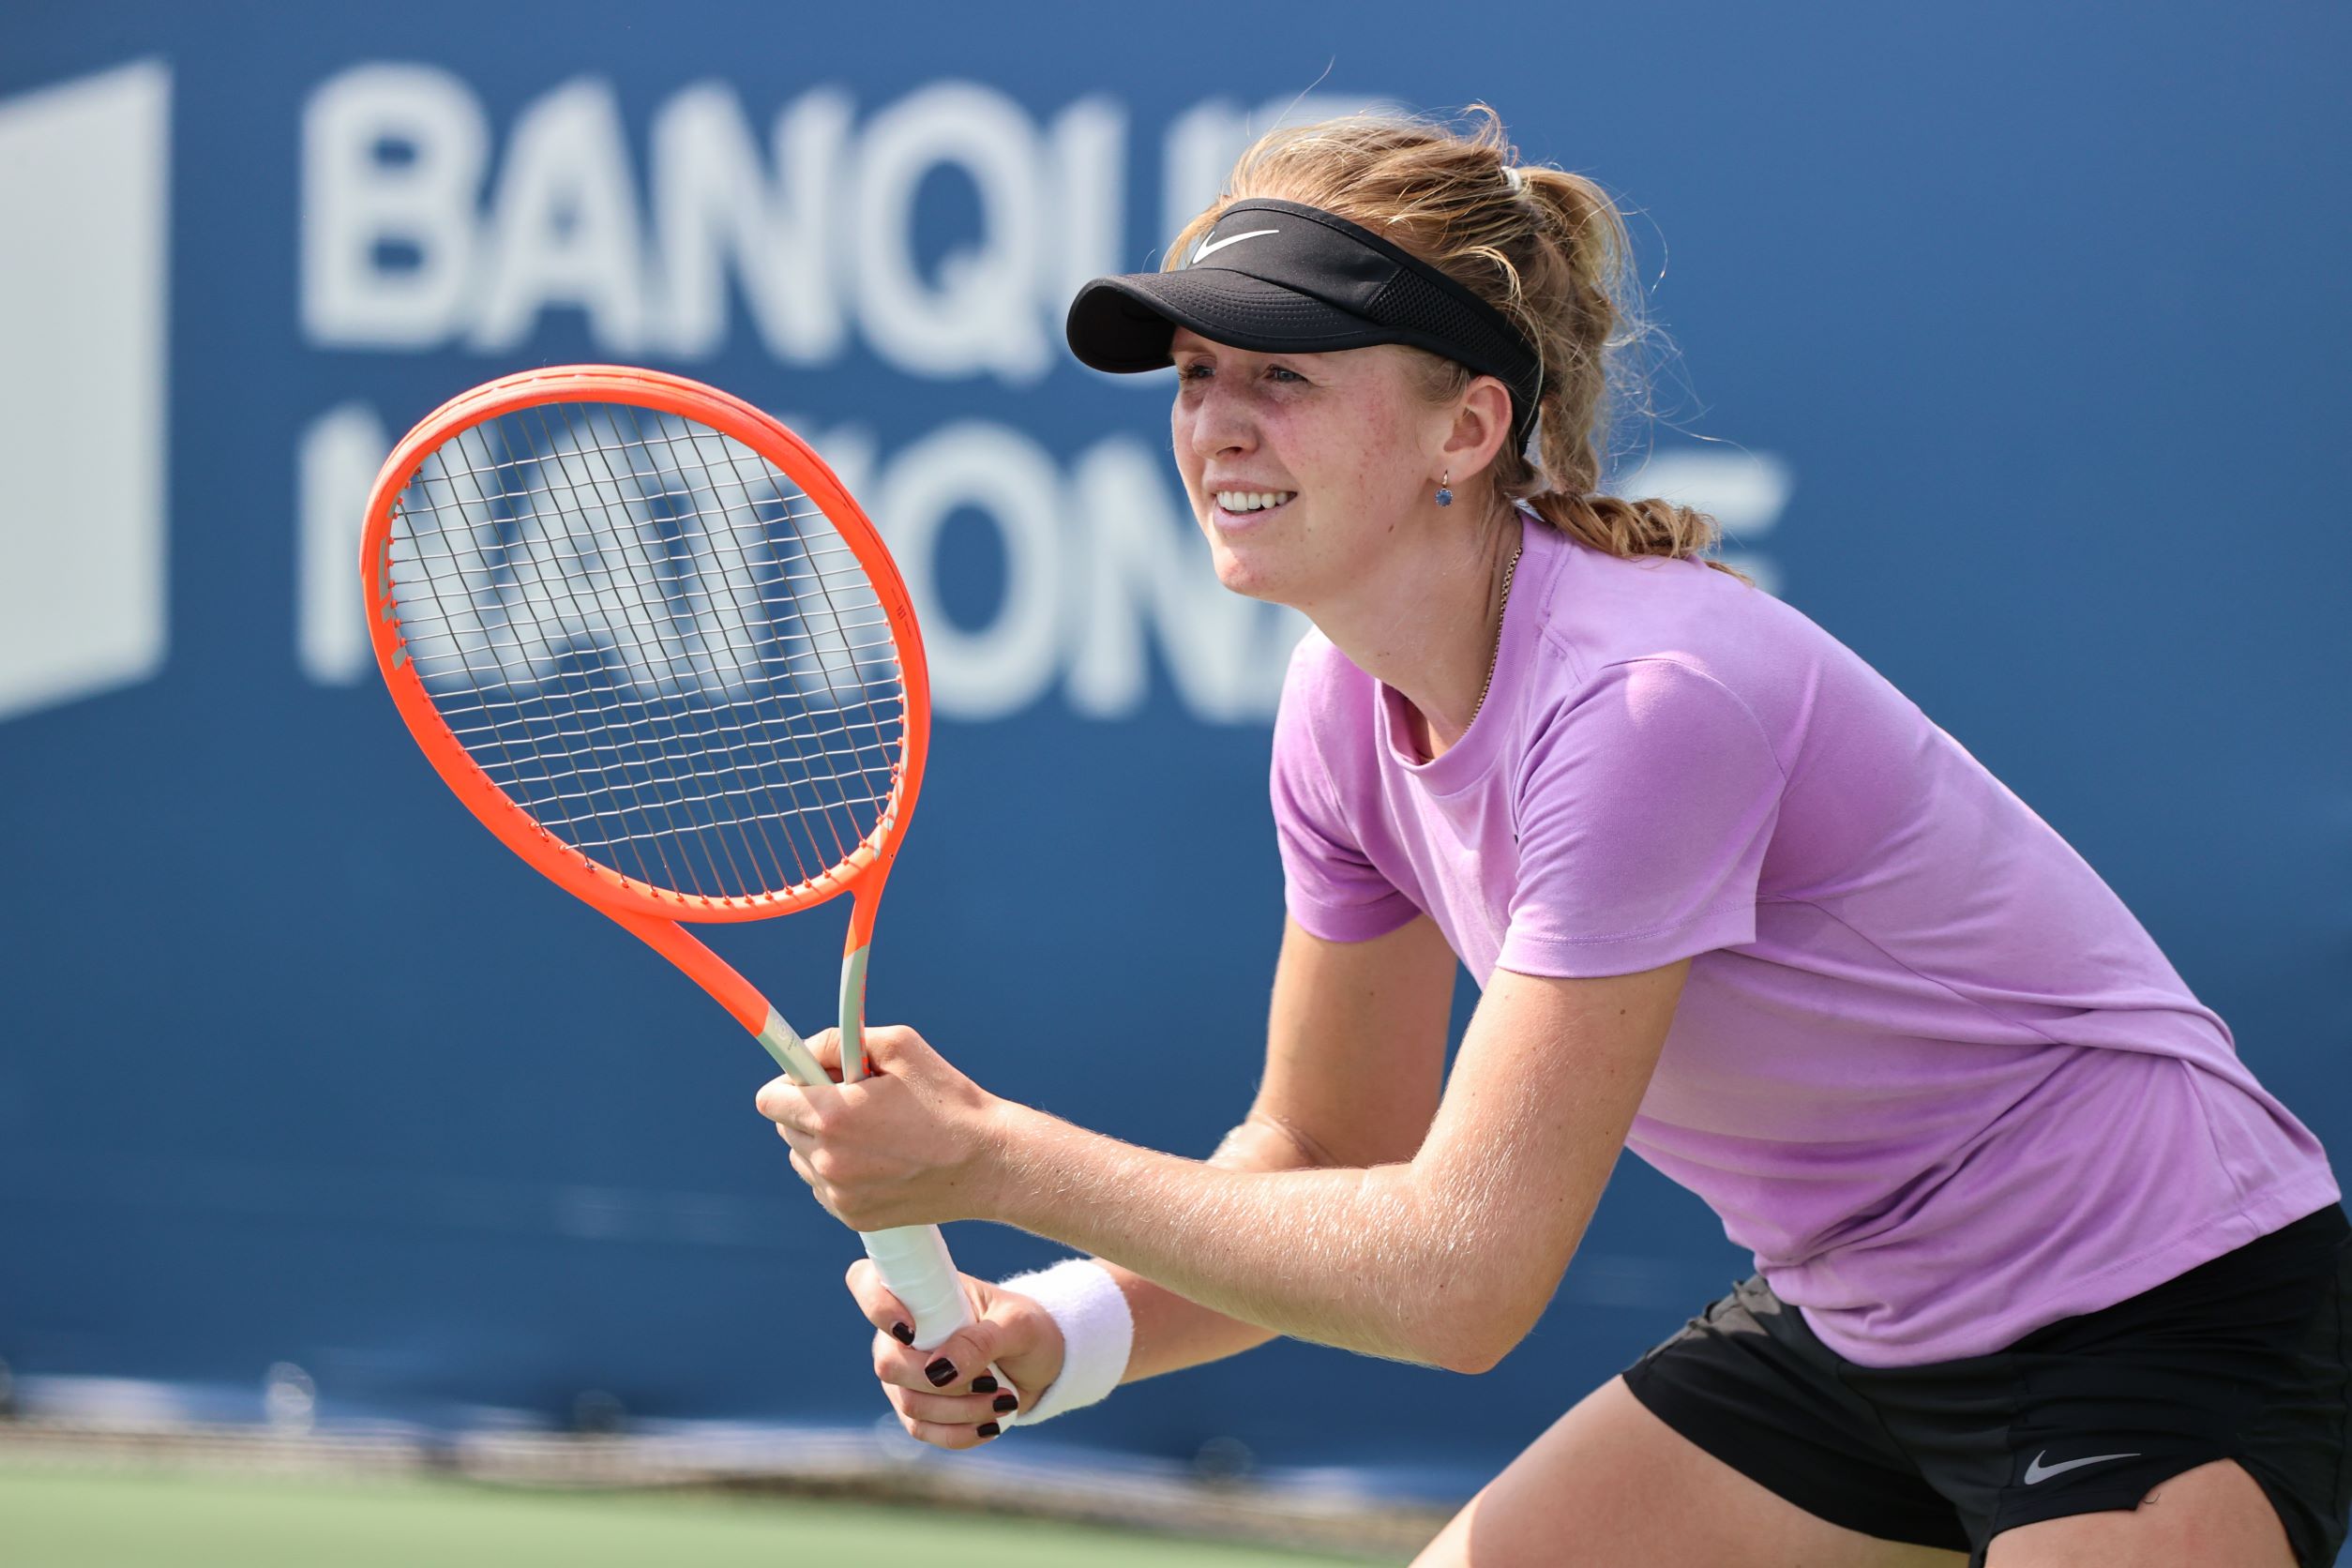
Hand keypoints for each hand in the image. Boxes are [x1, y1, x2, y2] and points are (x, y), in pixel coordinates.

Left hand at [755, 1024, 1008, 1230]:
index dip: (790, 1082)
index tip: (811, 1078)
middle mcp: (828, 1159)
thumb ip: (839, 1040)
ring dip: (824, 1141)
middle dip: (810, 1108)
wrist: (988, 1164)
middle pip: (784, 1127)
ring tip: (873, 1131)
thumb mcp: (900, 1047)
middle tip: (856, 1099)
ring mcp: (839, 1193)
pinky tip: (880, 1159)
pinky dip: (840, 1170)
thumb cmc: (949, 1100)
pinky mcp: (852, 1216)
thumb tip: (805, 1051)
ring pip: (802, 1157)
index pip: (769, 1099)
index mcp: (834, 1115)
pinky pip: (823, 1185)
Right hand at [847, 1259, 1065, 1448]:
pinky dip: (959, 1432)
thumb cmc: (1027, 1328)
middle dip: (938, 1380)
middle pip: (887, 1362)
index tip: (912, 1330)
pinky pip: (923, 1430)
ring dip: (960, 1409)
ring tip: (1003, 1400)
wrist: (1043, 1364)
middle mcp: (903, 1333)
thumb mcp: (1018, 1325)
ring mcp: (906, 1374)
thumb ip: (981, 1340)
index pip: (867, 1283)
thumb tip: (940, 1369)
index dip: (877, 1306)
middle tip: (989, 1380)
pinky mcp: (919, 1410)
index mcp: (922, 1292)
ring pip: (909, 1403)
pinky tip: (991, 1424)